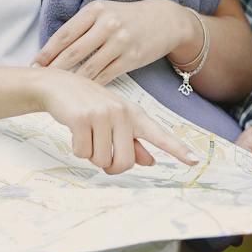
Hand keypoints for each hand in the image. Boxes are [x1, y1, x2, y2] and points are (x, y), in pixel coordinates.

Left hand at [35, 0, 199, 83]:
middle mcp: (107, 24)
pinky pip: (105, 76)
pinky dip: (91, 85)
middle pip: (73, 52)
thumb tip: (53, 47)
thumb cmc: (128, 17)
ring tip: (57, 90)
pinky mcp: (131, 58)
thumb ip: (82, 26)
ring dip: (70, 81)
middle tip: (39, 81)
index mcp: (95, 10)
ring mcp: (120, 41)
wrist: (166, 20)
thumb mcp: (104, 12)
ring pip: (88, 67)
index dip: (46, 52)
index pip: (64, 34)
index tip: (34, 65)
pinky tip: (81, 93)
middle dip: (53, 69)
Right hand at [36, 70, 195, 173]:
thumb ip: (132, 142)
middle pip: (124, 162)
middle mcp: (122, 113)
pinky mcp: (82, 119)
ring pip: (100, 160)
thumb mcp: (113, 119)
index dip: (177, 149)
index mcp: (133, 114)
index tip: (194, 161)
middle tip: (100, 155)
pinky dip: (77, 149)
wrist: (57, 85)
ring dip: (90, 154)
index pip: (159, 135)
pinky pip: (82, 153)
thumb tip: (150, 162)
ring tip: (85, 133)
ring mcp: (102, 114)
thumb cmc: (88, 104)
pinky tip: (75, 131)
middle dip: (109, 166)